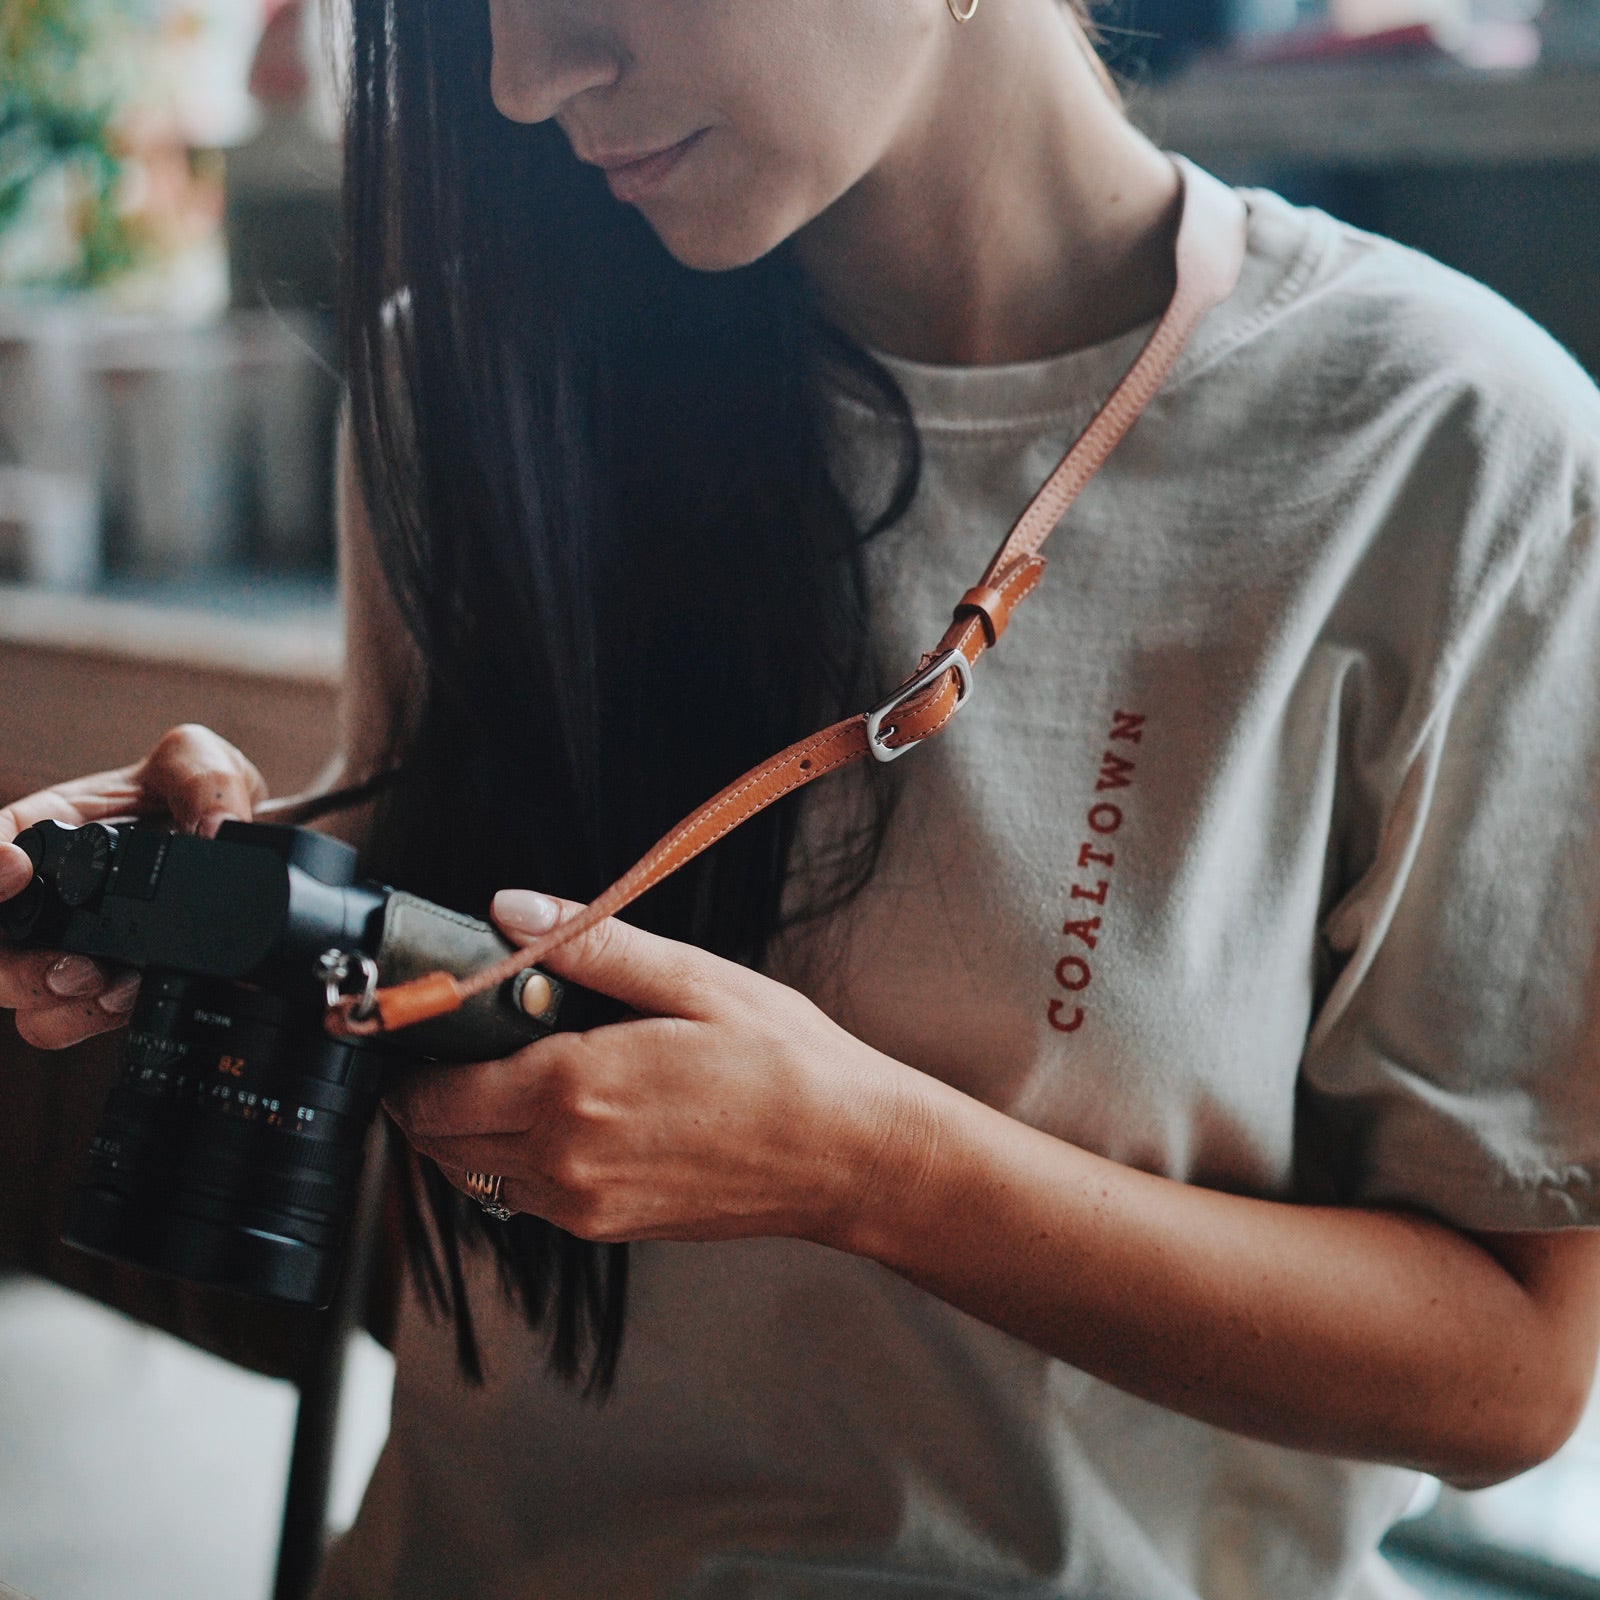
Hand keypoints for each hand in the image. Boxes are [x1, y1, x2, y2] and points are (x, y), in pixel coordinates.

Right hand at [0, 724, 266, 1049]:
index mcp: (47, 827)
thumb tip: (213, 831)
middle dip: (14, 965)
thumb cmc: (197, 795)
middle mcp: (46, 890)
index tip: (15, 868)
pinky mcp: (97, 982)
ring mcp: (65, 941)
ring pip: (17, 991)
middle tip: (72, 965)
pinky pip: (61, 1018)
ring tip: (107, 986)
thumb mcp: (199, 762)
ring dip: (49, 999)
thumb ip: (204, 780)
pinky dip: (84, 1018)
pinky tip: (126, 1001)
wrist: (242, 841)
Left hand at [385, 890, 933, 1245]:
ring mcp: (584, 1204)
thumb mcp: (692, 979)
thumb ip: (590, 945)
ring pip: (476, 1175)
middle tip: (462, 1043)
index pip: (436, 1093)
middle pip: (440, 1141)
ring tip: (509, 1075)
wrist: (846, 1155)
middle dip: (431, 1095)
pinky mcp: (608, 1227)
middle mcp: (564, 1159)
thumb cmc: (784, 1064)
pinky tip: (561, 1115)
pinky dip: (513, 1160)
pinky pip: (525, 1198)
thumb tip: (510, 910)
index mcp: (572, 1089)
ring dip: (468, 1131)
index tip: (423, 1026)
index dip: (415, 1060)